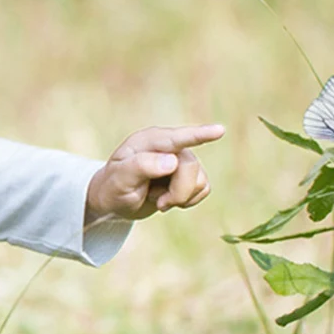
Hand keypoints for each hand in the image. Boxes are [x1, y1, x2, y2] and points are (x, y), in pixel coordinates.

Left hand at [85, 124, 224, 221]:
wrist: (115, 201)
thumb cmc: (113, 187)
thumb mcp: (120, 179)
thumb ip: (142, 167)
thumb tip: (173, 161)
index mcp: (149, 141)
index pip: (176, 138)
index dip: (199, 135)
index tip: (219, 131)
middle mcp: (168, 146)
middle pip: (189, 167)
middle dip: (177, 192)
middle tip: (158, 203)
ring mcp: (180, 160)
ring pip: (199, 181)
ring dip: (179, 198)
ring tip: (157, 199)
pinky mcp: (189, 175)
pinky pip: (204, 189)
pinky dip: (188, 201)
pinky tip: (169, 200)